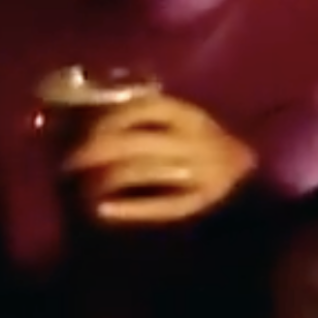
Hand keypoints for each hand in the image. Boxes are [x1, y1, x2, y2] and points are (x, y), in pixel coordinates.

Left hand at [63, 94, 257, 225]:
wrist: (249, 199)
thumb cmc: (203, 161)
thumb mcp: (184, 133)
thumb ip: (149, 125)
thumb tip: (92, 119)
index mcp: (193, 118)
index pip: (144, 107)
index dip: (107, 118)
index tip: (81, 130)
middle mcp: (200, 142)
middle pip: (134, 141)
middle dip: (93, 151)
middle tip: (68, 163)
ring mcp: (203, 174)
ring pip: (140, 171)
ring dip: (103, 180)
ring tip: (85, 189)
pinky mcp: (201, 204)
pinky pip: (158, 206)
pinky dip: (127, 208)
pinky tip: (102, 210)